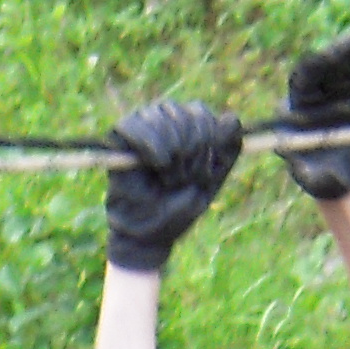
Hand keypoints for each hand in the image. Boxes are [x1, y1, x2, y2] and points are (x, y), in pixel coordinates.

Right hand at [103, 97, 243, 272]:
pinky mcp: (119, 138)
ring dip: (172, 153)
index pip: (201, 114)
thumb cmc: (179, 207)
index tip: (201, 174)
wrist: (146, 234)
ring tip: (168, 179)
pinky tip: (159, 163)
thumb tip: (230, 117)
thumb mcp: (212, 180)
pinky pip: (134, 125)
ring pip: (163, 119)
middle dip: (190, 153)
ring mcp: (142, 126)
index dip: (205, 144)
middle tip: (181, 181)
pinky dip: (151, 144)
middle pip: (185, 116)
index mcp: (190, 126)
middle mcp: (166, 119)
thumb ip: (227, 149)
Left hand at [278, 25, 349, 200]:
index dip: (315, 67)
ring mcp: (337, 81)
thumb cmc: (319, 176)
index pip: (302, 79)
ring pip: (348, 57)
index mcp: (297, 106)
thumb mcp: (313, 179)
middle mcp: (315, 88)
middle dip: (341, 49)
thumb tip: (314, 169)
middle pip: (326, 62)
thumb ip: (310, 173)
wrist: (337, 169)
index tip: (328, 57)